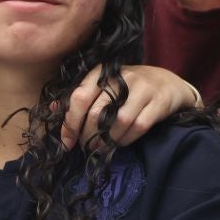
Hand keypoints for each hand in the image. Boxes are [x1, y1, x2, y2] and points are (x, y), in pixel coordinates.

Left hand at [61, 65, 200, 149]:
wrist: (168, 83)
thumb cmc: (129, 88)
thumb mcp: (104, 87)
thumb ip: (79, 97)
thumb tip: (51, 108)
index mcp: (103, 72)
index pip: (80, 97)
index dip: (70, 123)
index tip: (66, 142)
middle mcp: (123, 78)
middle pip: (98, 113)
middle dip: (88, 136)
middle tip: (87, 146)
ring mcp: (143, 89)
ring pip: (119, 122)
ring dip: (108, 140)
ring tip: (102, 147)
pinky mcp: (159, 102)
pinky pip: (139, 127)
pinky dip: (127, 139)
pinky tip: (122, 142)